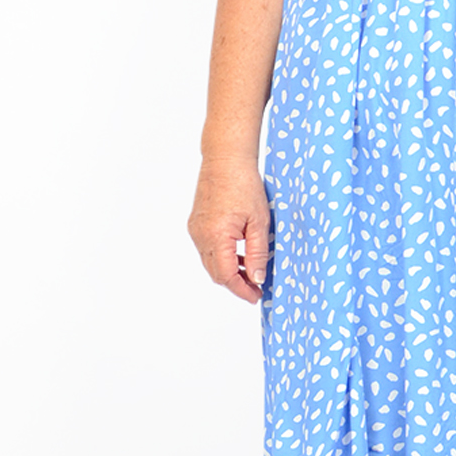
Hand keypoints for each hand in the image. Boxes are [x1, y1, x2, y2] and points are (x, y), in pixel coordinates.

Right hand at [188, 159, 270, 303]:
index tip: (256, 296)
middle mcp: (200, 236)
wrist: (226, 159)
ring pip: (210, 262)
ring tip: (250, 272)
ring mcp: (196, 229)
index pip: (226, 276)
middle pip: (216, 273)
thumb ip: (258, 253)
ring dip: (228, 270)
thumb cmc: (244, 184)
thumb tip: (258, 278)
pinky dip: (222, 256)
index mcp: (216, 236)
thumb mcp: (259, 222)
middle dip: (235, 284)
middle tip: (256, 288)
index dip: (242, 290)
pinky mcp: (196, 223)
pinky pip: (208, 248)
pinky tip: (238, 254)